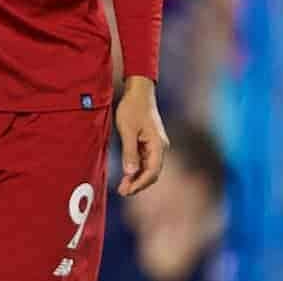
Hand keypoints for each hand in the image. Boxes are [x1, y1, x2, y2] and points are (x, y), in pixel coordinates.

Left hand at [114, 76, 168, 196]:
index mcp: (158, 145)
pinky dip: (136, 169)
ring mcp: (155, 145)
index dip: (140, 183)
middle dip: (138, 184)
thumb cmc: (132, 108)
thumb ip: (129, 152)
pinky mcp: (149, 143)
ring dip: (136, 178)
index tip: (126, 190)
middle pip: (152, 173)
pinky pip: (145, 160)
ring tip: (122, 187)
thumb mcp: (127, 130)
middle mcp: (160, 147)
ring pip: (148, 168)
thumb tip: (130, 173)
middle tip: (122, 192)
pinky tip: (126, 174)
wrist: (138, 91)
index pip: (152, 171)